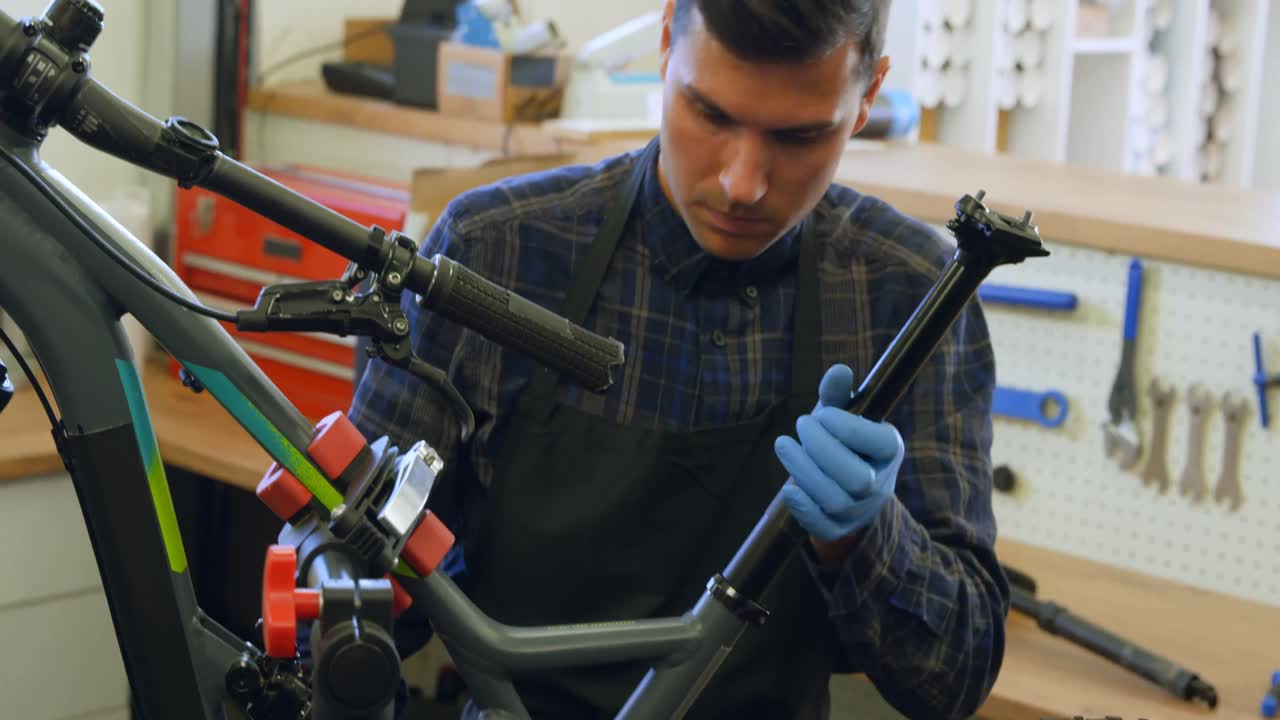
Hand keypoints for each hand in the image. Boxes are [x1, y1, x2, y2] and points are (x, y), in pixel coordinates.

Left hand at [774, 364, 904, 544]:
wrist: (839, 482)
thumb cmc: (840, 439)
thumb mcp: (840, 414)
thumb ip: (837, 395)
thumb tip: (839, 370)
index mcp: (890, 450)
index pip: (880, 443)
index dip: (848, 427)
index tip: (822, 413)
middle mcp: (880, 484)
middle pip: (857, 478)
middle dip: (822, 449)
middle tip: (801, 423)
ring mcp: (861, 511)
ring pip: (836, 500)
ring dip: (804, 471)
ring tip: (783, 444)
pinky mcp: (838, 529)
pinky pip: (823, 527)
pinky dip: (803, 508)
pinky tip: (788, 488)